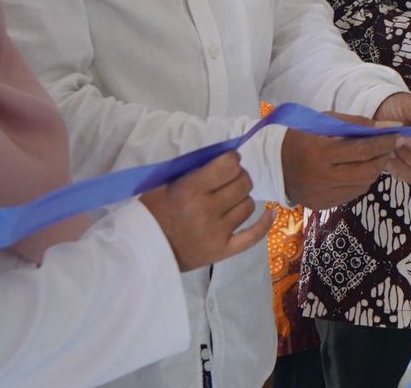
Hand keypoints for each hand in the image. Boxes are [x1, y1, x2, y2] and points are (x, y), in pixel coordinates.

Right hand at [140, 151, 273, 271]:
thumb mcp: (166, 184)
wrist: (140, 251)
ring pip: (249, 205)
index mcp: (190, 190)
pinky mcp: (222, 251)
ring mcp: (216, 233)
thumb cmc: (151, 212)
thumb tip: (225, 158)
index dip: (232, 160)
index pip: (229, 165)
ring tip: (230, 200)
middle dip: (239, 177)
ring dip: (242, 198)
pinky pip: (253, 236)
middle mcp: (206, 210)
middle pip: (243, 183)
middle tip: (229, 180)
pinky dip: (264, 224)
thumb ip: (194, 171)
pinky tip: (270, 213)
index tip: (229, 161)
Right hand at [280, 114, 399, 209]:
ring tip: (375, 157)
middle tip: (389, 146)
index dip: (384, 142)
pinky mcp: (322, 206)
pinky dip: (361, 181)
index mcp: (320, 152)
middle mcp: (321, 177)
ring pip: (363, 185)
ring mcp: (321, 195)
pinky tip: (359, 170)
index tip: (397, 134)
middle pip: (367, 171)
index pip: (362, 149)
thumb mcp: (325, 122)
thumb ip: (356, 124)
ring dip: (374, 170)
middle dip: (383, 157)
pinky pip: (352, 194)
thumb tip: (387, 128)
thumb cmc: (301, 136)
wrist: (272, 162)